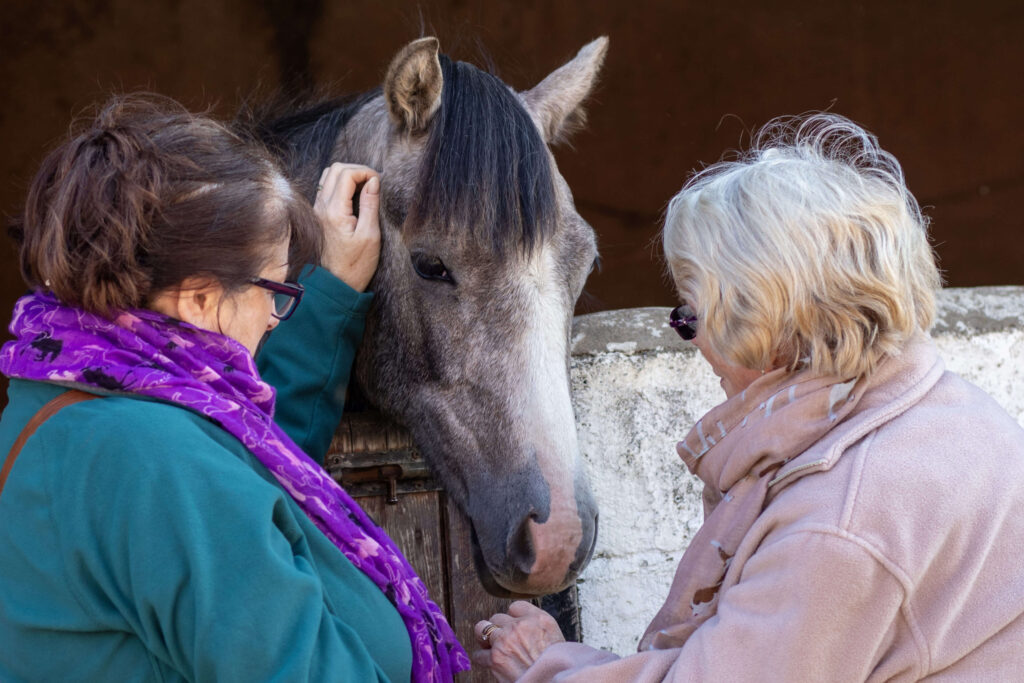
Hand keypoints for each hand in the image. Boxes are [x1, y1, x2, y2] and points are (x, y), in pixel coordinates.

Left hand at [313, 163, 380, 291]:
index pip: (347, 174)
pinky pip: (327, 189)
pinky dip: (342, 185)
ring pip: (329, 177)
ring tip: (365, 187)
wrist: (336, 286)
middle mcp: (321, 207)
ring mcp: (318, 210)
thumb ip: (370, 205)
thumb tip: (374, 181)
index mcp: (334, 211)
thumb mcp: (370, 236)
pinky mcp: (319, 215)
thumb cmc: (355, 265)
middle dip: (357, 170)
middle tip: (374, 182)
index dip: (366, 172)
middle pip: (335, 169)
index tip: (379, 182)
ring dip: (348, 175)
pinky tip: (355, 196)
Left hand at [472, 601, 564, 681]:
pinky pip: (479, 654)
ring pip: (481, 628)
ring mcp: (505, 641)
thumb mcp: (555, 637)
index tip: (514, 627)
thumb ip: (538, 626)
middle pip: (497, 617)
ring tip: (489, 646)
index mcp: (538, 619)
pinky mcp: (495, 659)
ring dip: (485, 638)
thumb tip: (523, 624)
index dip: (514, 618)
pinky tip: (489, 662)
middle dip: (499, 628)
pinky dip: (482, 659)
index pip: (515, 607)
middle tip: (503, 640)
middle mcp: (520, 626)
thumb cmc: (556, 666)